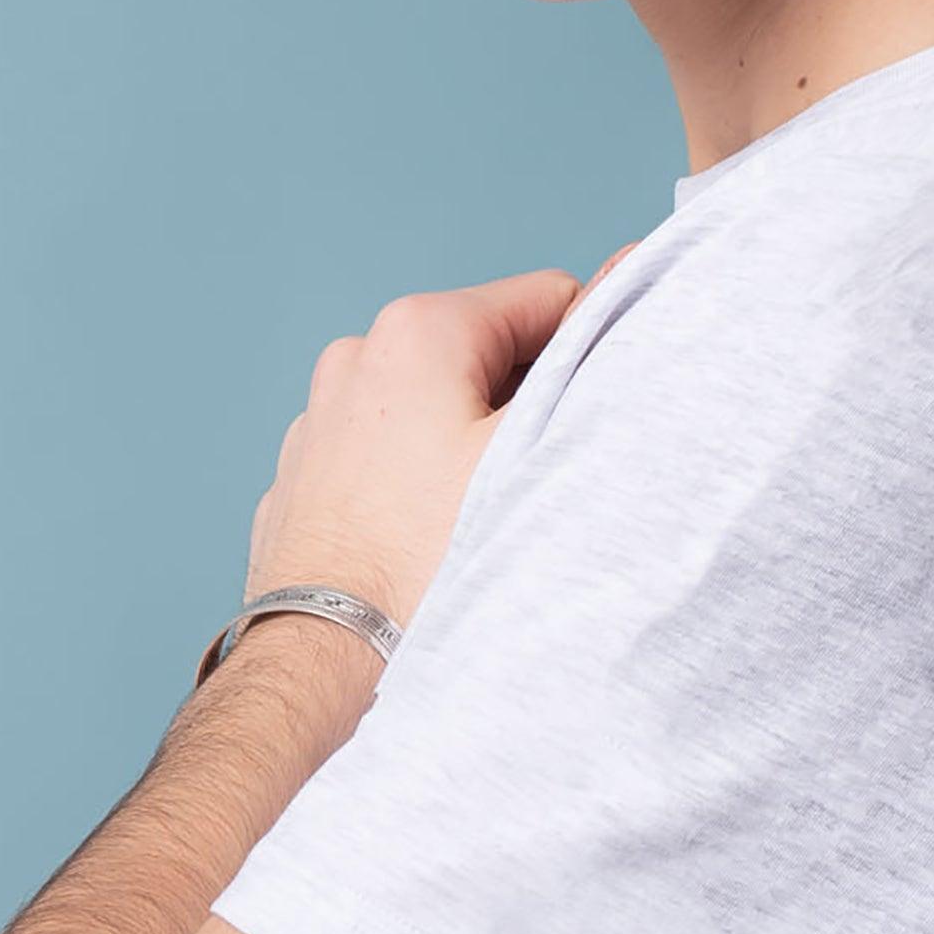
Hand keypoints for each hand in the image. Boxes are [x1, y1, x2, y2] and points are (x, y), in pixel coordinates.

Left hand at [237, 260, 603, 628]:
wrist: (327, 668)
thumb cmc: (433, 563)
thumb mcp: (533, 445)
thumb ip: (587, 349)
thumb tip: (629, 265)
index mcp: (416, 330)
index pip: (547, 300)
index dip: (586, 354)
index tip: (593, 418)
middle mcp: (353, 360)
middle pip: (487, 356)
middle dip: (523, 406)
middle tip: (536, 483)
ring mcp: (319, 422)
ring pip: (433, 411)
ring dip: (469, 448)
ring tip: (479, 522)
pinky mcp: (303, 482)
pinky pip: (385, 461)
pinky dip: (415, 485)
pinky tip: (428, 544)